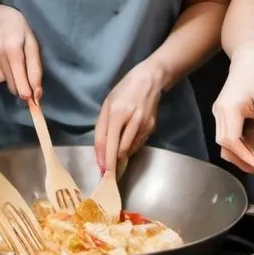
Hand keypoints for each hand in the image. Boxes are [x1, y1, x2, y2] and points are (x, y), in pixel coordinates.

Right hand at [0, 5, 42, 99]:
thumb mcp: (33, 45)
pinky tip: (4, 61)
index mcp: (13, 48)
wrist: (0, 20)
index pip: (20, 77)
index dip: (27, 92)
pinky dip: (2, 73)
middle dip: (22, 87)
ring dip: (11, 78)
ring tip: (14, 63)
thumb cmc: (22, 32)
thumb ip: (35, 69)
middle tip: (29, 85)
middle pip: (11, 83)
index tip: (34, 101)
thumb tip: (37, 93)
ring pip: (3, 81)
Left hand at [94, 60, 165, 174]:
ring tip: (115, 162)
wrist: (149, 80)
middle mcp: (132, 120)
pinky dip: (130, 149)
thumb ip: (102, 127)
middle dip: (113, 164)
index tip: (101, 172)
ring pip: (130, 150)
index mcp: (117, 113)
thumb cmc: (124, 91)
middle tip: (107, 174)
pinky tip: (125, 147)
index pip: (108, 142)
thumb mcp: (107, 104)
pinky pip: (138, 144)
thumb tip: (101, 152)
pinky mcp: (152, 128)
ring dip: (121, 158)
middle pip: (120, 150)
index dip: (104, 159)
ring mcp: (144, 125)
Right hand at [212, 40, 253, 175]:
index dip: (247, 158)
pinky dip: (239, 146)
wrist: (249, 56)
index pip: (232, 142)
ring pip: (224, 144)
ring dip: (241, 155)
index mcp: (228, 109)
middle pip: (225, 147)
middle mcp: (218, 112)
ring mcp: (217, 112)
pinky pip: (226, 136)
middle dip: (244, 161)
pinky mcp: (221, 113)